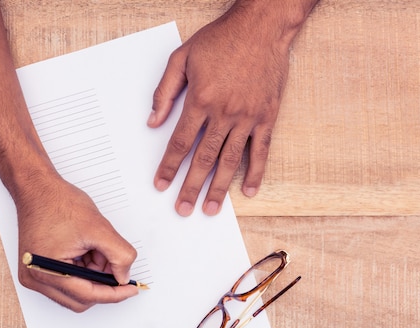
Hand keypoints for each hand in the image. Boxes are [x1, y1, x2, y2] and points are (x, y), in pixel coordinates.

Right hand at [14, 172, 137, 311]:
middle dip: (102, 282)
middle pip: (81, 299)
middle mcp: (35, 278)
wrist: (37, 189)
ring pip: (75, 291)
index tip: (130, 289)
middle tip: (115, 263)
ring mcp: (34, 275)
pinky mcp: (37, 269)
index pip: (88, 295)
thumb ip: (119, 255)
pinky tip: (85, 252)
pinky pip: (66, 282)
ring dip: (92, 276)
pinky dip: (82, 271)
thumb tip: (124, 276)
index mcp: (47, 271)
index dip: (114, 294)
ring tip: (95, 250)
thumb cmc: (57, 203)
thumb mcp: (99, 228)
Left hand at [148, 3, 298, 215]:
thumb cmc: (220, 39)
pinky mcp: (267, 116)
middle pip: (203, 159)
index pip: (180, 143)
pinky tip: (248, 191)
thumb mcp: (182, 57)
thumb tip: (152, 121)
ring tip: (210, 209)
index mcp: (200, 100)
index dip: (168, 167)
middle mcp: (224, 113)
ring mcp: (247, 117)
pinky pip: (261, 150)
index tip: (160, 184)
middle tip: (182, 209)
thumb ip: (165, 91)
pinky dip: (255, 172)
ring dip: (218, 188)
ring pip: (230, 160)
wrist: (261, 26)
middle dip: (190, 187)